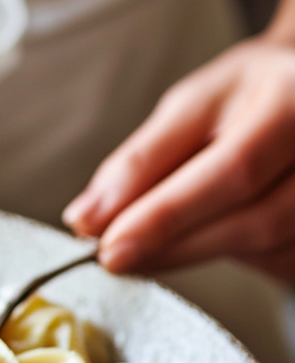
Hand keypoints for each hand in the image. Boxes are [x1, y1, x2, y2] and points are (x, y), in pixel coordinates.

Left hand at [63, 35, 294, 283]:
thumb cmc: (245, 99)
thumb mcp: (191, 107)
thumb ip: (140, 161)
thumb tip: (87, 219)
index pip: (234, 169)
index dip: (168, 215)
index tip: (109, 244)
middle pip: (256, 220)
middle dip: (174, 245)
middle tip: (114, 258)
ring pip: (266, 249)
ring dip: (195, 254)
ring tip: (150, 243)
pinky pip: (277, 263)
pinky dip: (229, 257)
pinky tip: (204, 237)